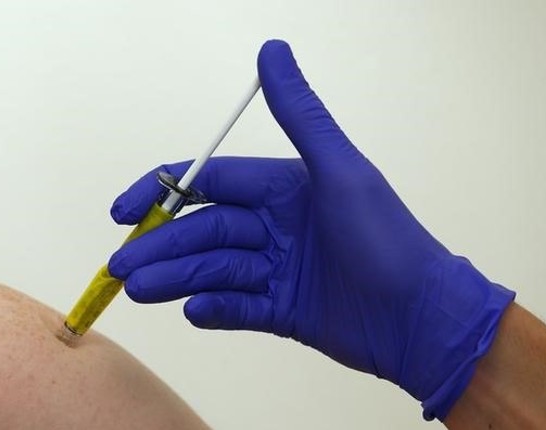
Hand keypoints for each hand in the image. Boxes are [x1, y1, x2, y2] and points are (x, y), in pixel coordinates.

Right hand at [107, 40, 513, 420]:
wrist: (423, 318)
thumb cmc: (387, 239)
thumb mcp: (339, 171)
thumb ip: (300, 115)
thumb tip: (272, 50)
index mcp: (282, 189)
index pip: (209, 184)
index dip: (163, 192)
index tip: (123, 210)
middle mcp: (275, 226)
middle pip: (203, 231)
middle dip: (161, 246)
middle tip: (122, 267)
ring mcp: (277, 271)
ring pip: (213, 270)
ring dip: (176, 278)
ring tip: (141, 291)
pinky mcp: (282, 311)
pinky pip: (237, 309)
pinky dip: (214, 310)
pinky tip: (194, 313)